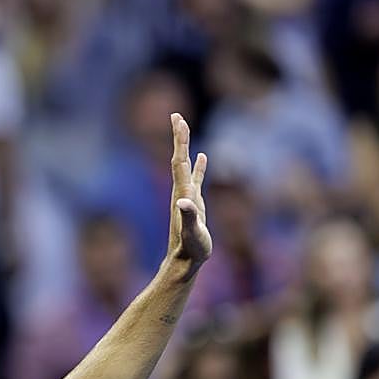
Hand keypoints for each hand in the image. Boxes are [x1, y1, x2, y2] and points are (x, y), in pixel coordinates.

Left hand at [166, 113, 211, 269]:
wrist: (184, 262)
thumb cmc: (191, 250)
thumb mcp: (193, 234)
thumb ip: (190, 217)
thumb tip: (184, 202)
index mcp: (182, 194)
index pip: (178, 161)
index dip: (179, 141)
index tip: (178, 120)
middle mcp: (182, 192)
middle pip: (179, 158)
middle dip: (179, 137)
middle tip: (177, 116)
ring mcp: (187, 196)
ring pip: (185, 166)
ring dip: (185, 146)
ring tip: (184, 128)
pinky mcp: (194, 203)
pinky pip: (196, 178)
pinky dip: (198, 166)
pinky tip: (201, 156)